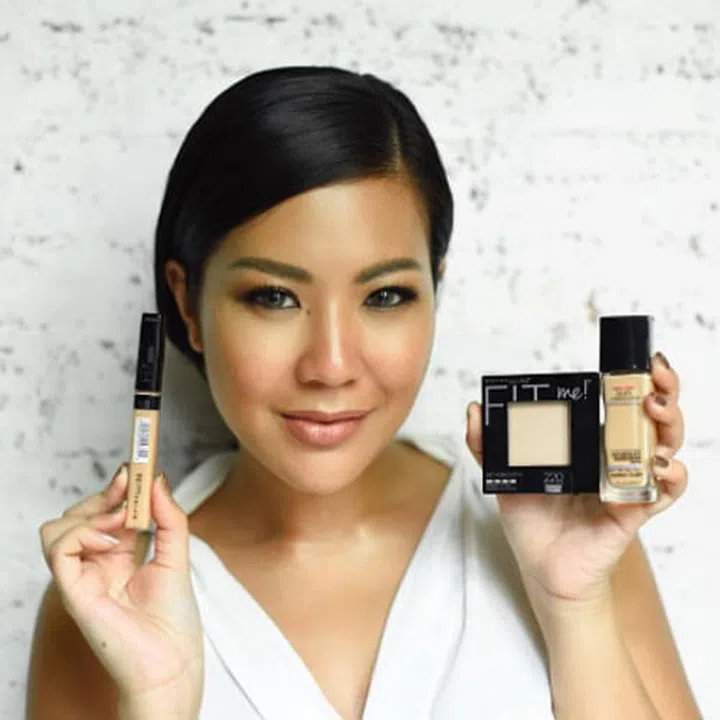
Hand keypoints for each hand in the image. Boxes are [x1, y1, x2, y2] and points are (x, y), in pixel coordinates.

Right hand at [39, 466, 203, 708]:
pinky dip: (82, 533)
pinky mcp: (73, 590)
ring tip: (123, 522)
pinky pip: (58, 548)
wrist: (171, 661)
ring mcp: (83, 575)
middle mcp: (97, 562)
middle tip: (131, 483)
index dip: (119, 485)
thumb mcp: (177, 554)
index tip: (138, 462)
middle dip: (106, 491)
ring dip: (91, 512)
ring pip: (59, 525)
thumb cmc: (174, 618)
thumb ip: (168, 517)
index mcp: (121, 553)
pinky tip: (111, 542)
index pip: (108, 509)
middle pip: (81, 511)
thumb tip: (157, 478)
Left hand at [466, 352, 686, 611]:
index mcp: (590, 444)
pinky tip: (661, 467)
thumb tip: (473, 408)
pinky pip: (663, 493)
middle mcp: (614, 459)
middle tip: (653, 377)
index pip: (621, 404)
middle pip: (651, 418)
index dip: (635, 380)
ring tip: (654, 411)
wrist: (542, 567)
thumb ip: (487, 444)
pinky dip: (671, 478)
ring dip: (668, 424)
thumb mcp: (506, 475)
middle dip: (661, 391)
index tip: (636, 361)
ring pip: (665, 446)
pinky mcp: (633, 511)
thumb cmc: (531, 520)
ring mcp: (627, 483)